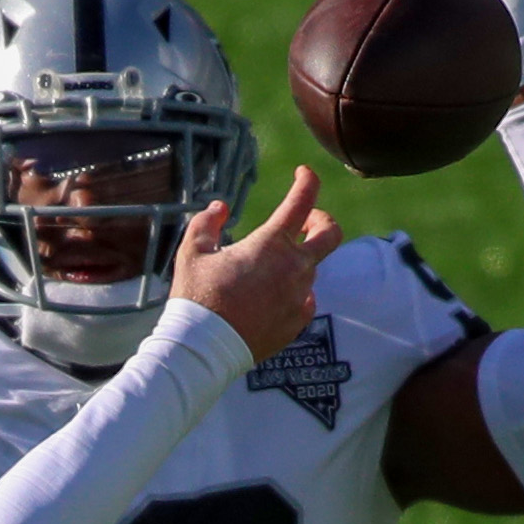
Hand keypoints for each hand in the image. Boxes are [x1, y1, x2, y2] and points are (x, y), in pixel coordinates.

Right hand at [170, 166, 341, 362]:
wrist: (203, 349)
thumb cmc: (196, 298)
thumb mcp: (192, 252)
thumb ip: (207, 222)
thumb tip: (219, 207)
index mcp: (271, 243)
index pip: (304, 198)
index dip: (307, 179)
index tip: (302, 174)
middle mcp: (294, 267)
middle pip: (331, 233)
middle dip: (321, 221)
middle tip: (305, 223)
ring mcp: (299, 296)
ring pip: (310, 270)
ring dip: (296, 263)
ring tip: (268, 271)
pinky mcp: (297, 322)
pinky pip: (306, 301)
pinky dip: (296, 294)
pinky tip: (276, 298)